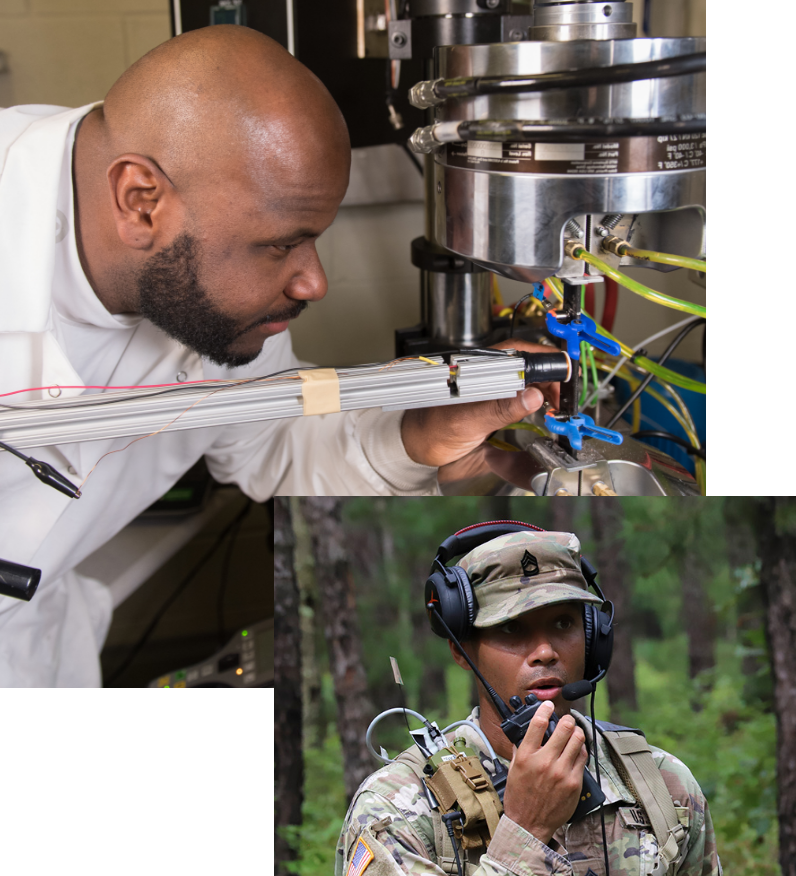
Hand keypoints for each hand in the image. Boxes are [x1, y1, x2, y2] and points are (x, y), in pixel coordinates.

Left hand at [400, 340, 562, 467]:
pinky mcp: (492, 401)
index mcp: (479, 366)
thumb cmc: (430, 429)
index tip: (565, 380)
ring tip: (554, 408)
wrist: (415, 446)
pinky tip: (541, 412)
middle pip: (530, 365)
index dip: (547, 364)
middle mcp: (487, 372)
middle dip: (551, 380)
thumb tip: (532, 396)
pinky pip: (520, 396)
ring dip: (545, 391)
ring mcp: (491, 386)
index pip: (523, 353)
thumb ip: (499, 408)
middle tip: (561, 402)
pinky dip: (535, 403)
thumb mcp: (467, 420)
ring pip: (527, 380)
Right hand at [502, 701, 588, 845]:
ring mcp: (561, 772)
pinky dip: (581, 750)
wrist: (529, 825)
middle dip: (567, 720)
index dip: (545, 709)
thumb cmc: (519, 797)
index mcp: (526, 756)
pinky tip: (577, 750)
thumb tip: (526, 732)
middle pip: (564, 728)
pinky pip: (583, 758)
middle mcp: (544, 762)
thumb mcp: (513, 769)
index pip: (538, 723)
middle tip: (566, 720)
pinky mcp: (574, 783)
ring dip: (576, 733)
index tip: (548, 705)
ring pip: (578, 740)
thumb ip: (520, 749)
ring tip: (574, 733)